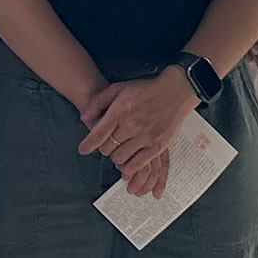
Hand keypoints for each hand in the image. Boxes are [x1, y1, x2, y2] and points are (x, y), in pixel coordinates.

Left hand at [78, 72, 195, 194]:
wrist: (175, 91)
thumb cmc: (147, 89)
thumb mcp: (119, 88)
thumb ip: (99, 102)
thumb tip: (84, 117)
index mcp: (120, 111)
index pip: (98, 133)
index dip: (88, 145)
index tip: (83, 150)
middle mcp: (132, 125)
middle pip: (108, 148)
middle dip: (104, 148)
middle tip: (107, 145)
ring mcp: (145, 137)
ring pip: (121, 158)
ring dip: (116, 159)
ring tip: (118, 154)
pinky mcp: (157, 146)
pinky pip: (138, 164)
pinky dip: (130, 169)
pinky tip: (127, 168)